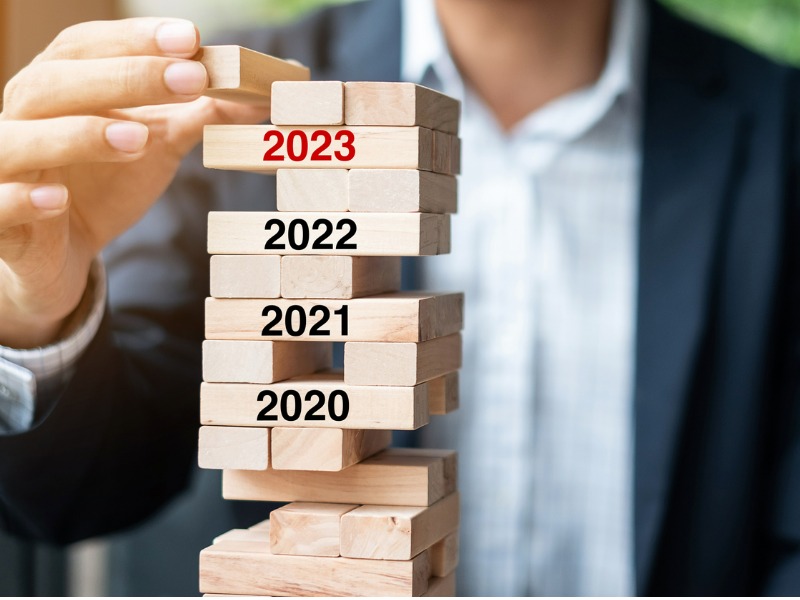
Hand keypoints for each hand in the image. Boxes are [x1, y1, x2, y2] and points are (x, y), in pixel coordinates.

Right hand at [0, 18, 267, 347]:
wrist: (64, 252)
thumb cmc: (103, 185)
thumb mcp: (156, 145)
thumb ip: (197, 115)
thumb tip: (258, 96)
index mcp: (58, 88)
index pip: (85, 48)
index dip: (134, 40)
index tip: (190, 38)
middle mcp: (22, 118)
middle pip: (56, 84)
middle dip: (124, 78)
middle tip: (189, 78)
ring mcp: (4, 167)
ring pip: (19, 139)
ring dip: (78, 135)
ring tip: (137, 138)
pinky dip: (23, 199)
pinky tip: (57, 198)